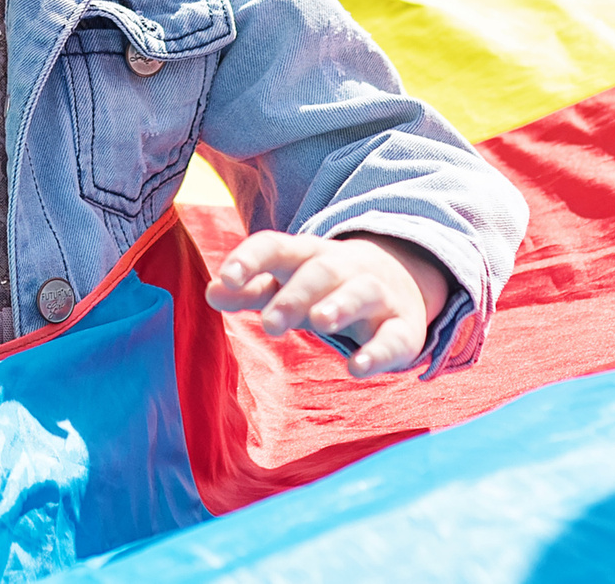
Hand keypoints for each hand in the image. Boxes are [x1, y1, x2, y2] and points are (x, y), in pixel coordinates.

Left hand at [204, 231, 448, 378]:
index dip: (250, 259)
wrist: (398, 279)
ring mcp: (377, 295)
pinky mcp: (402, 328)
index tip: (226, 278)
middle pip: (320, 272)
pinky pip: (394, 337)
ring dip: (340, 305)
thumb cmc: (323, 286)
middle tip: (270, 324)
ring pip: (361, 293)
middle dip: (295, 295)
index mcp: (307, 254)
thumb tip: (211, 291)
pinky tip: (357, 367)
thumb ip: (250, 289)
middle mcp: (344, 268)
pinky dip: (378, 352)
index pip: (276, 246)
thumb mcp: (287, 282)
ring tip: (319, 322)